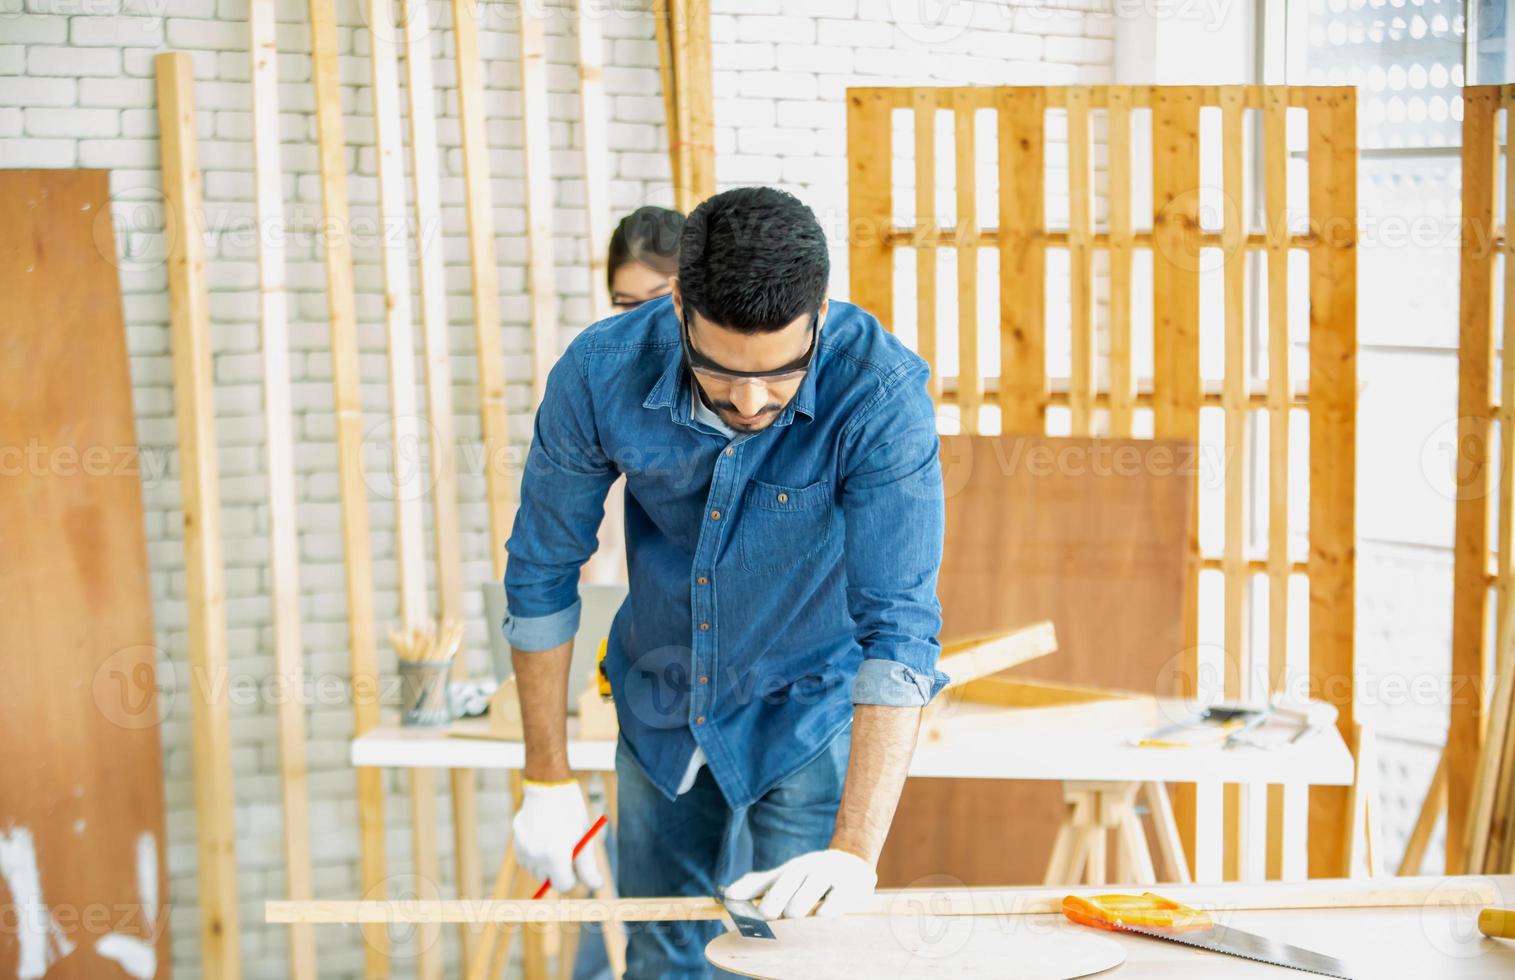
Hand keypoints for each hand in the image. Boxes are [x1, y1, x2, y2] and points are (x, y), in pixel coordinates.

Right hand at [511, 780, 604, 892]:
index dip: (573, 878)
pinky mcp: (516, 845)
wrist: (548, 788)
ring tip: (554, 842)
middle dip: (559, 872)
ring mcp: (524, 851)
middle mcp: (536, 856)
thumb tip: (597, 885)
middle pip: (548, 880)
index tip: (577, 867)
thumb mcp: (584, 838)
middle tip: (567, 853)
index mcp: (556, 855)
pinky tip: (542, 840)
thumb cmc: (571, 813)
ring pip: (536, 872)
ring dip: (546, 865)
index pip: (564, 884)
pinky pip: (526, 862)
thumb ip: (588, 866)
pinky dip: (535, 857)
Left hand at [723, 848, 876, 919]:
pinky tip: (824, 914)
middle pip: (789, 882)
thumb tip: (728, 894)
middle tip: (771, 915)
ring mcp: (830, 876)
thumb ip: (758, 885)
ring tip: (793, 914)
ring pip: (812, 887)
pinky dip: (830, 907)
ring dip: (800, 903)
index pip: (771, 882)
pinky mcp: (850, 886)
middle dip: (777, 900)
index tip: (751, 913)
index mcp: (791, 870)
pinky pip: (838, 897)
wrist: (853, 861)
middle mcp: (808, 870)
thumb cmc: (813, 874)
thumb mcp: (786, 876)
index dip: (759, 897)